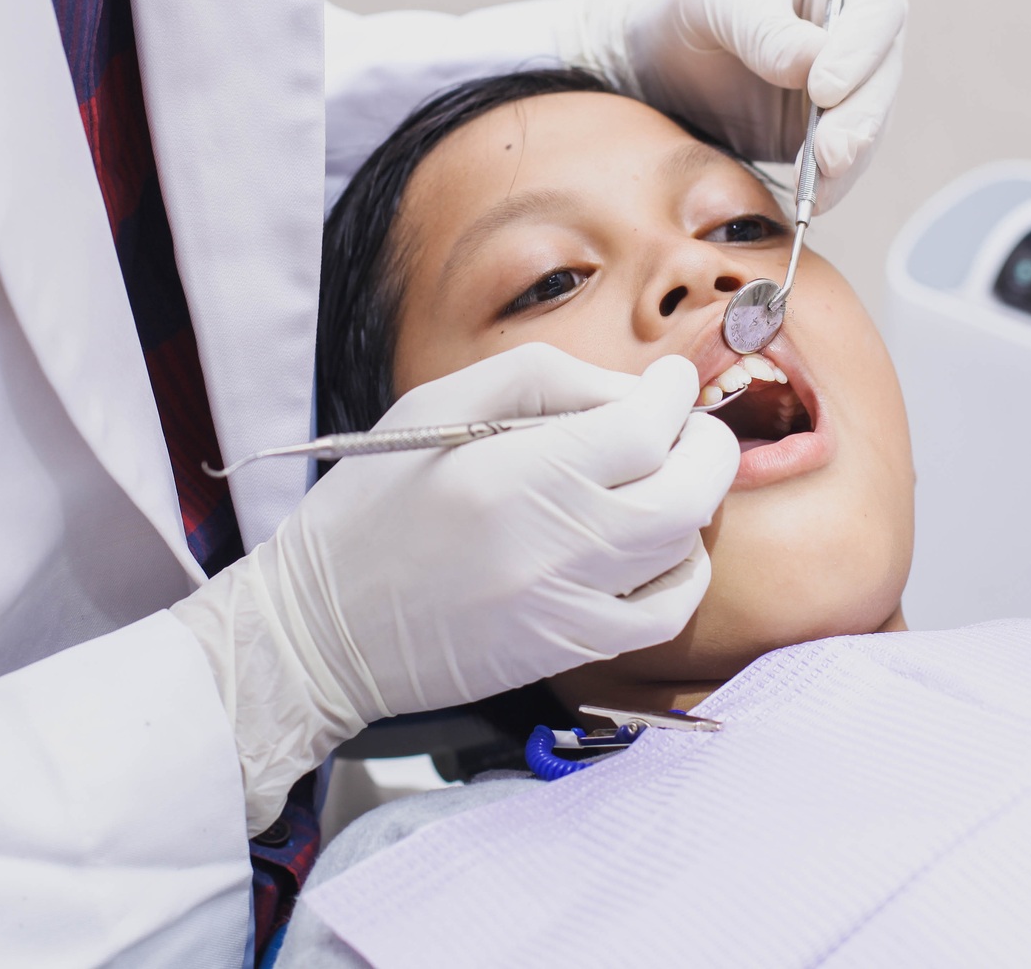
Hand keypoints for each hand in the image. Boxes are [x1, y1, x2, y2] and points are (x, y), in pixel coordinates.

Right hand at [172, 345, 736, 829]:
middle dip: (707, 448)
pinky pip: (664, 613)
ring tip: (665, 479)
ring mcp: (567, 607)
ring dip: (693, 503)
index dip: (673, 395)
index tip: (670, 383)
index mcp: (511, 473)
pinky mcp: (569, 650)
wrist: (323, 627)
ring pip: (683, 549)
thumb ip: (541, 380)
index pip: (643, 428)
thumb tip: (629, 393)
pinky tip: (657, 547)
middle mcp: (550, 545)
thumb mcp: (434, 407)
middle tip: (692, 426)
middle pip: (687, 492)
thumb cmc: (371, 506)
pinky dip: (681, 572)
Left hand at [555, 0, 906, 210]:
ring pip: (872, 122)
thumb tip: (812, 66)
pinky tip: (814, 198)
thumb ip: (764, 31)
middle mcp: (864, 26)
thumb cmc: (693, 11)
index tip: (823, 87)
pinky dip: (833, 181)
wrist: (663, 62)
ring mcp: (855, 81)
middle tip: (830, 153)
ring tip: (819, 186)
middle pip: (883, 73)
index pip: (876, 8)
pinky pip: (848, 158)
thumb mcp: (716, 2)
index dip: (859, 50)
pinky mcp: (835, 128)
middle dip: (859, 119)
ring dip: (849, 158)